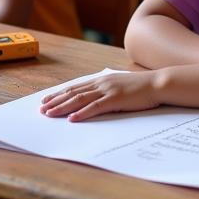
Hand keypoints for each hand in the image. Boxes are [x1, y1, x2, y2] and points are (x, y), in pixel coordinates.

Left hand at [39, 72, 158, 120]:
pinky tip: (71, 119)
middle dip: (55, 101)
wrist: (157, 84)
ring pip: (79, 99)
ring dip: (62, 107)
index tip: (46, 99)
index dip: (59, 93)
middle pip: (73, 92)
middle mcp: (101, 83)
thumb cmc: (140, 87)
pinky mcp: (115, 99)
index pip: (75, 87)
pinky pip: (94, 107)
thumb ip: (107, 89)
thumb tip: (95, 96)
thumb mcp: (120, 85)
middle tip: (41, 109)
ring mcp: (107, 90)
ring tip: (50, 114)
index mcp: (101, 79)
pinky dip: (81, 113)